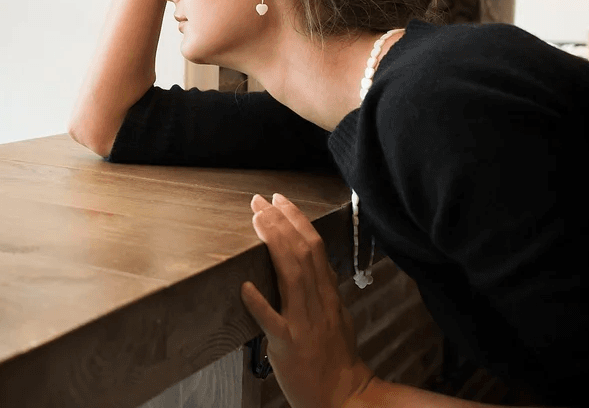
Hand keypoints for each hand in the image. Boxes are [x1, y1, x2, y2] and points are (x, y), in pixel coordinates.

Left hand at [241, 193, 374, 407]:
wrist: (344, 397)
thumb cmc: (336, 357)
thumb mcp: (336, 316)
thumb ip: (323, 290)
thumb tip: (314, 264)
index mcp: (328, 295)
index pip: (315, 247)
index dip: (296, 220)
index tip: (278, 200)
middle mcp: (319, 304)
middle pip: (303, 253)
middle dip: (281, 223)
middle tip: (259, 201)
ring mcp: (304, 324)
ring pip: (292, 277)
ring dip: (274, 245)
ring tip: (256, 221)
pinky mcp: (289, 346)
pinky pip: (273, 322)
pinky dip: (259, 303)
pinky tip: (244, 286)